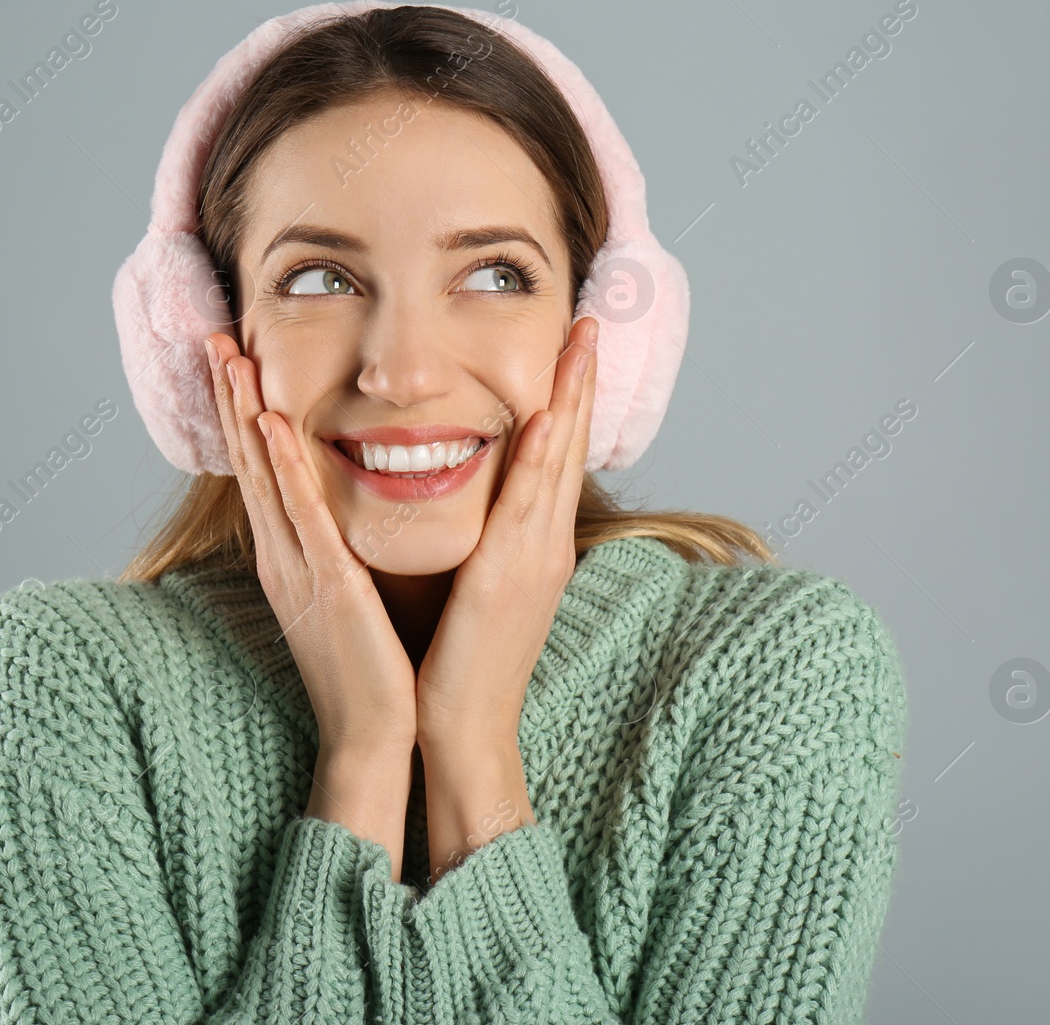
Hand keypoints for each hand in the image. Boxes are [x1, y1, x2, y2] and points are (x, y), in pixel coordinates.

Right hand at [204, 332, 417, 754]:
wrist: (372, 734)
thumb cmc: (369, 668)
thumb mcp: (346, 594)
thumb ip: (337, 550)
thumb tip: (341, 515)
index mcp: (290, 556)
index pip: (259, 471)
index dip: (242, 415)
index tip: (232, 361)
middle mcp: (282, 556)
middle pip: (248, 463)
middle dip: (229, 400)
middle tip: (214, 338)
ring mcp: (298, 569)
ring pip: (264, 478)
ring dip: (245, 415)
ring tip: (230, 358)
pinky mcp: (327, 585)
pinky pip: (302, 517)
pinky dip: (283, 469)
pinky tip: (271, 425)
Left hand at [413, 316, 598, 750]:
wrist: (464, 727)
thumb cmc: (461, 660)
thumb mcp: (480, 586)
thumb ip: (486, 541)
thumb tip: (477, 504)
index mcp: (536, 545)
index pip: (557, 455)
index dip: (568, 399)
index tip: (572, 347)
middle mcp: (546, 544)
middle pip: (569, 446)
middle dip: (580, 382)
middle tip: (588, 322)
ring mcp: (536, 560)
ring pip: (557, 463)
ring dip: (569, 400)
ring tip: (579, 345)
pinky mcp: (510, 579)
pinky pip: (527, 506)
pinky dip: (540, 460)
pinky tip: (545, 419)